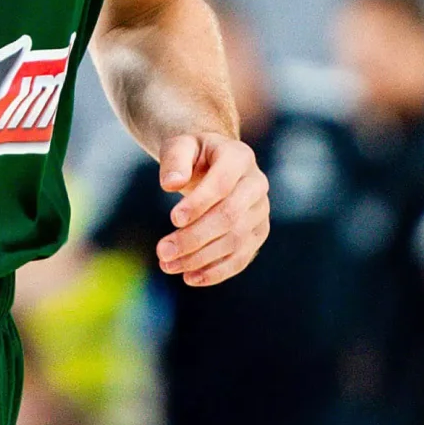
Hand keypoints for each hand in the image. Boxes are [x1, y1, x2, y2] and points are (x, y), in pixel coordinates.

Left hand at [152, 133, 267, 286]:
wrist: (213, 164)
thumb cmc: (194, 155)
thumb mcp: (180, 146)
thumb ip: (174, 160)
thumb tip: (171, 184)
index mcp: (239, 157)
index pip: (222, 183)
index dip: (199, 203)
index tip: (172, 219)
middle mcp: (257, 184)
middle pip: (229, 217)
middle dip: (194, 238)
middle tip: (162, 251)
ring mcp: (261, 211)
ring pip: (235, 241)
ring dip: (200, 258)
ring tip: (168, 266)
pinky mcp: (258, 233)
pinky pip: (241, 258)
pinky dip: (216, 271)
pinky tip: (190, 278)